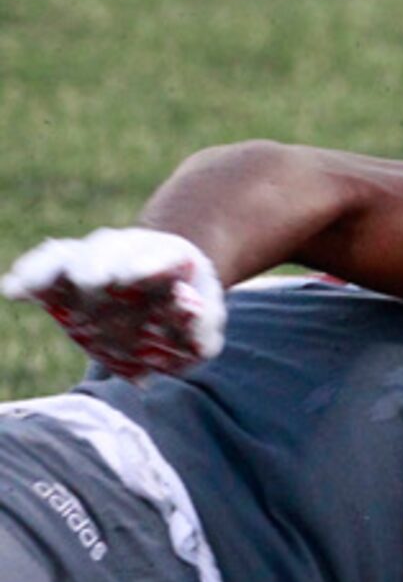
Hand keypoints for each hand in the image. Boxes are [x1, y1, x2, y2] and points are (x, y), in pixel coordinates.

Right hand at [2, 228, 226, 379]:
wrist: (160, 304)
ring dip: (56, 270)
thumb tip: (185, 306)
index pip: (162, 255)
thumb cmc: (185, 321)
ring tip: (33, 284)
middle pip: (111, 249)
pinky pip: (45, 267)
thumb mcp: (204, 331)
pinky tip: (13, 290)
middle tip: (92, 282)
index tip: (131, 276)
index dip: (148, 264)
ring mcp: (94, 260)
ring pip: (73, 254)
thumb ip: (200, 325)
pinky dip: (29, 277)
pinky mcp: (64, 276)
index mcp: (172, 260)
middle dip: (99, 264)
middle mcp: (129, 252)